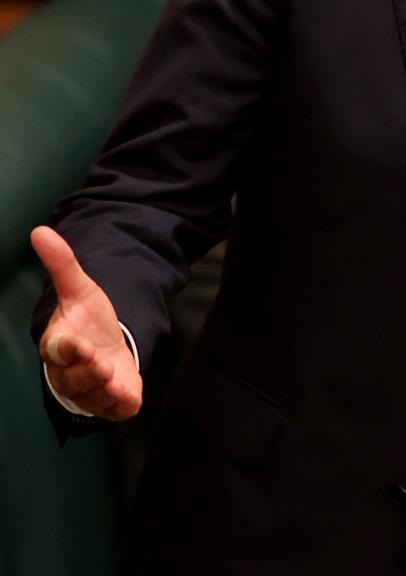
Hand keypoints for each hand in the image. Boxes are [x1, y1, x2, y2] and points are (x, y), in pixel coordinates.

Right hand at [31, 225, 142, 419]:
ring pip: (93, 397)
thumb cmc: (88, 321)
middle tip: (102, 364)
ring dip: (104, 390)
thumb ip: (62, 264)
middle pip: (74, 378)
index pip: (58, 349)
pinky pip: (114, 412)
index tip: (79, 344)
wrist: (107, 346)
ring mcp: (91, 392)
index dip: (69, 348)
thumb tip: (39, 231)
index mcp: (59, 345)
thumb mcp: (80, 289)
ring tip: (115, 380)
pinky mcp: (111, 404)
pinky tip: (127, 396)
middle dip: (88, 372)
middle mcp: (70, 373)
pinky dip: (120, 406)